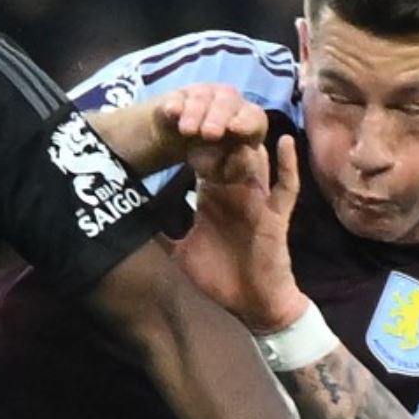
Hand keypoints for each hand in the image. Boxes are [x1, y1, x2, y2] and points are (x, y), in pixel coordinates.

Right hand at [153, 84, 271, 185]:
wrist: (181, 142)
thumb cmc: (214, 157)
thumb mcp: (227, 170)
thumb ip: (238, 167)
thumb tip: (241, 155)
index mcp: (247, 119)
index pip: (253, 117)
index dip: (246, 122)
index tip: (235, 129)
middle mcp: (228, 101)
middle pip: (228, 100)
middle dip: (219, 116)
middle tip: (210, 134)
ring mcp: (202, 95)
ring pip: (201, 98)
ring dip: (195, 114)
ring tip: (188, 131)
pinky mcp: (178, 97)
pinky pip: (177, 98)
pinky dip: (175, 105)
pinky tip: (173, 112)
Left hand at [173, 122, 308, 333]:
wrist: (252, 306)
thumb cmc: (219, 278)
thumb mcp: (180, 254)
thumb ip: (161, 234)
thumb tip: (131, 224)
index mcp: (212, 197)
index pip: (202, 159)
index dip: (190, 141)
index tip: (174, 122)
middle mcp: (235, 192)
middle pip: (228, 151)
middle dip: (216, 132)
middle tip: (202, 113)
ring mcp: (258, 201)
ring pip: (255, 160)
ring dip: (246, 140)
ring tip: (234, 118)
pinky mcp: (276, 216)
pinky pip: (286, 187)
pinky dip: (287, 164)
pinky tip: (284, 140)